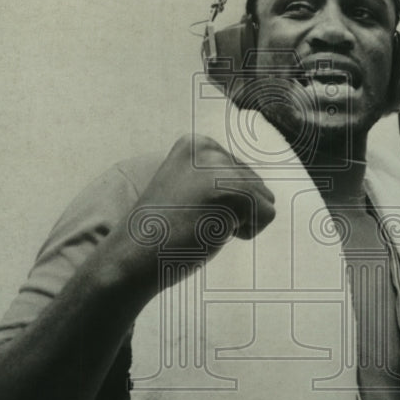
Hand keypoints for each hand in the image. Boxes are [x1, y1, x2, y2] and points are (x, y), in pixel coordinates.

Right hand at [121, 134, 275, 278]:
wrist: (132, 256)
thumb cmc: (163, 231)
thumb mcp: (190, 188)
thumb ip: (219, 177)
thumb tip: (263, 189)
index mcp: (196, 143)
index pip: (243, 174)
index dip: (223, 202)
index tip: (189, 209)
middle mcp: (209, 148)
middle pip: (258, 184)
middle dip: (233, 211)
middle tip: (194, 220)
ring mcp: (220, 168)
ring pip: (265, 199)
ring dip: (239, 221)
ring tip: (201, 224)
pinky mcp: (232, 191)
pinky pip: (267, 216)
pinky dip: (246, 233)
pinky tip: (211, 232)